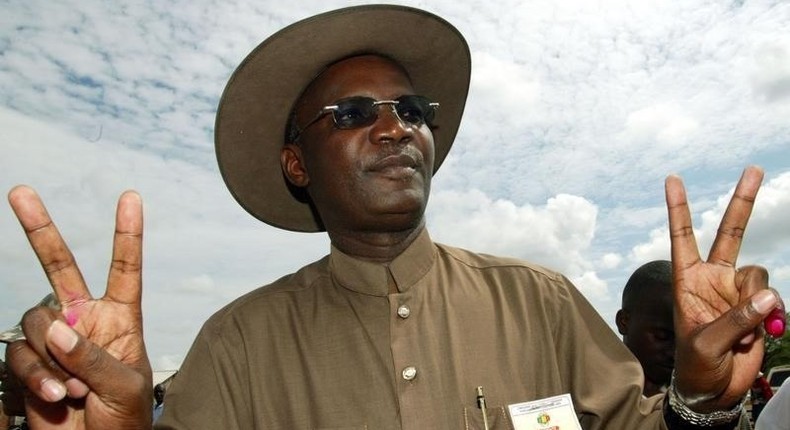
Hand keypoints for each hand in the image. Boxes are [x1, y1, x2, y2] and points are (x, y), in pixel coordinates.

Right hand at [4, 185, 151, 428]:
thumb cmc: (126, 419)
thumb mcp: (124, 386)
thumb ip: (92, 356)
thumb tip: (59, 330)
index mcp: (120, 318)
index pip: (125, 268)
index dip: (127, 234)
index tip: (131, 197)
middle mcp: (85, 320)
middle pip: (59, 267)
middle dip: (39, 230)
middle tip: (20, 192)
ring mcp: (55, 341)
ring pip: (37, 322)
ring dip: (51, 356)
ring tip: (72, 390)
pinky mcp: (31, 365)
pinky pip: (20, 355)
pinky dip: (35, 375)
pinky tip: (54, 396)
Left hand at [666, 166, 784, 410]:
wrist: (714, 389)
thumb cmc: (695, 366)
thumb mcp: (706, 345)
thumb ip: (735, 320)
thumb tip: (768, 298)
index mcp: (687, 280)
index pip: (681, 237)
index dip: (678, 209)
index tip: (672, 178)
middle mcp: (713, 279)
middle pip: (729, 233)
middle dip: (742, 201)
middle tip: (753, 168)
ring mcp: (736, 291)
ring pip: (759, 276)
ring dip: (758, 301)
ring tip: (747, 332)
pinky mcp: (757, 306)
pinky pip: (772, 298)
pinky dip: (772, 315)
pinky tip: (763, 334)